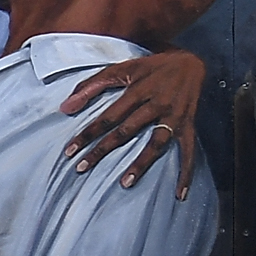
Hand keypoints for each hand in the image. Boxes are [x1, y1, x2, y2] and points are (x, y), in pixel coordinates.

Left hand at [60, 47, 203, 196]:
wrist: (191, 62)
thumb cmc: (149, 67)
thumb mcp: (120, 69)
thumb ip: (90, 86)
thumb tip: (64, 108)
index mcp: (138, 90)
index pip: (108, 116)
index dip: (88, 133)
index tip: (69, 151)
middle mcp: (157, 103)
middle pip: (127, 131)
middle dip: (103, 150)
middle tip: (81, 168)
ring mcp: (174, 116)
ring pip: (156, 143)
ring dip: (141, 164)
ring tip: (125, 183)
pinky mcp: (189, 124)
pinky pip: (189, 150)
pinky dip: (187, 172)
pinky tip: (179, 193)